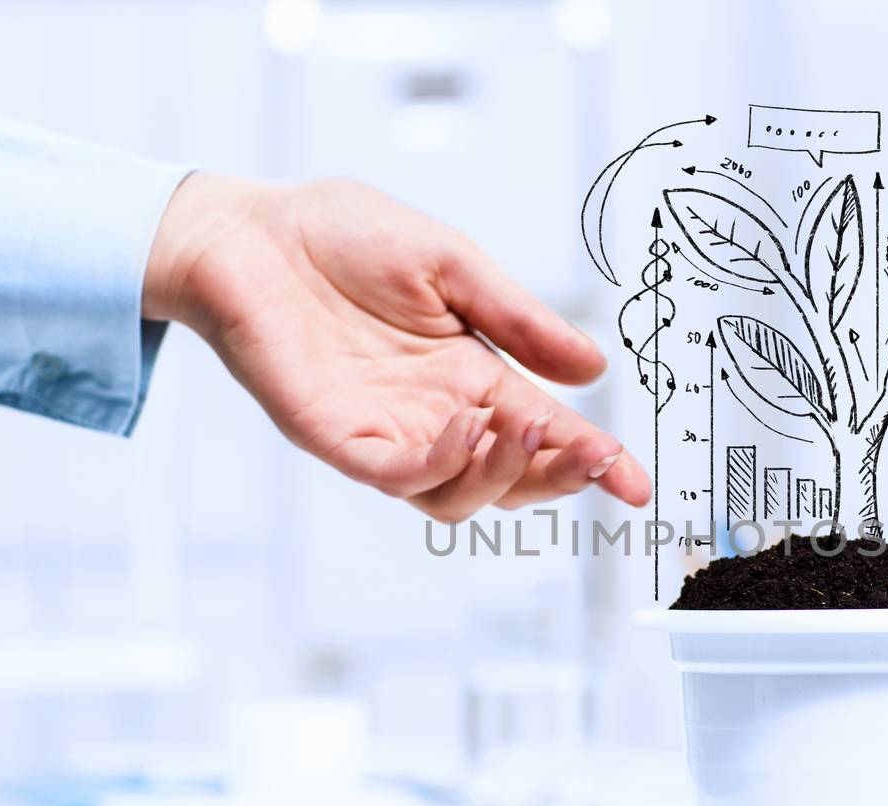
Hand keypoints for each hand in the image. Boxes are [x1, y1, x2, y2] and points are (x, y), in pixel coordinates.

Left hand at [142, 173, 649, 520]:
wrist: (250, 228)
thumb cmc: (340, 236)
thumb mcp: (453, 264)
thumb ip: (519, 320)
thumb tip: (594, 369)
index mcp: (471, 375)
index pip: (546, 435)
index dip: (596, 463)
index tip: (637, 484)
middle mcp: (434, 415)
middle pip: (510, 479)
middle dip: (558, 475)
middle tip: (589, 451)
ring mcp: (385, 432)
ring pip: (457, 495)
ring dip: (502, 474)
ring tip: (524, 427)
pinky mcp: (335, 435)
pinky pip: (395, 475)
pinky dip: (438, 465)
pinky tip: (466, 431)